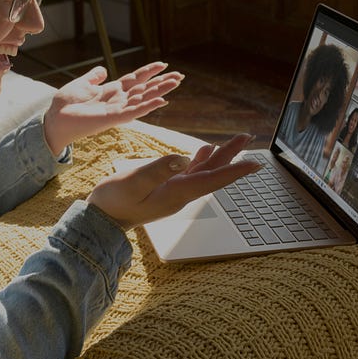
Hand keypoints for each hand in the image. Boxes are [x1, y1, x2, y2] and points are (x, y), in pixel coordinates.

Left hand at [43, 62, 183, 155]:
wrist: (54, 120)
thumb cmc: (65, 105)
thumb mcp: (81, 84)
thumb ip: (93, 77)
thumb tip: (102, 69)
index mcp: (111, 92)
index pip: (134, 80)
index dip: (148, 72)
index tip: (163, 64)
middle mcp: (117, 101)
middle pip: (144, 89)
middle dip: (161, 82)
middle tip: (180, 75)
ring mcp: (117, 110)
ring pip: (143, 99)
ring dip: (160, 91)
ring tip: (176, 83)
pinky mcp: (112, 118)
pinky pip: (134, 112)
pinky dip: (148, 106)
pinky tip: (161, 101)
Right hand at [87, 134, 259, 229]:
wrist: (102, 220)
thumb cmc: (114, 202)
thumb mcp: (133, 183)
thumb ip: (158, 170)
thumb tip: (184, 158)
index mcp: (176, 193)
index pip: (212, 180)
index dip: (234, 171)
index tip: (255, 164)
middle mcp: (181, 194)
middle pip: (213, 173)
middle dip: (232, 156)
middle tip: (247, 137)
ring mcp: (174, 192)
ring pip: (204, 171)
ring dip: (221, 156)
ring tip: (235, 140)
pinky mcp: (166, 189)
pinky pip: (191, 173)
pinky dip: (201, 160)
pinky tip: (205, 150)